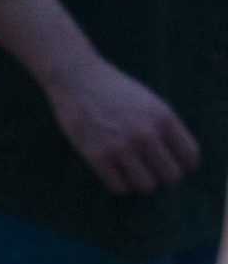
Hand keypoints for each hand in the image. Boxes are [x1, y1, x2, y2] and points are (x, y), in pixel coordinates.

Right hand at [48, 57, 200, 194]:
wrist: (74, 76)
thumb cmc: (113, 90)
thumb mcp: (149, 102)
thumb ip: (166, 129)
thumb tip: (178, 165)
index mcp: (163, 118)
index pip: (190, 158)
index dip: (182, 164)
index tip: (168, 162)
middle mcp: (145, 133)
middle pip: (171, 176)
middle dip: (160, 175)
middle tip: (146, 166)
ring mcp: (121, 145)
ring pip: (146, 186)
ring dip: (139, 181)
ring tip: (128, 169)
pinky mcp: (96, 154)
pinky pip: (119, 187)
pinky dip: (118, 183)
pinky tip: (111, 170)